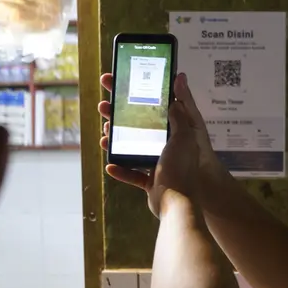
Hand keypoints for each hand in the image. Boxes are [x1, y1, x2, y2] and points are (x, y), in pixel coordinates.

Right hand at [99, 72, 198, 216]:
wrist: (177, 203)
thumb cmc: (181, 169)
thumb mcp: (184, 137)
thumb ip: (179, 116)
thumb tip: (175, 93)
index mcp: (176, 134)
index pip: (157, 109)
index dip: (141, 96)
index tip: (124, 84)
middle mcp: (167, 148)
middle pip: (141, 128)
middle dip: (121, 116)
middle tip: (103, 105)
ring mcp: (158, 165)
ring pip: (133, 149)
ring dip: (117, 142)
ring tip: (104, 133)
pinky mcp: (151, 182)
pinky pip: (133, 174)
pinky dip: (121, 170)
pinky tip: (109, 165)